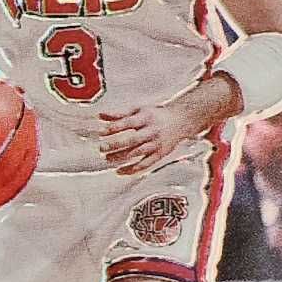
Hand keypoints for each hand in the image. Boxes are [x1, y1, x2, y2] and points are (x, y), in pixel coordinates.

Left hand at [98, 75, 237, 175]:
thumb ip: (119, 114)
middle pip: (132, 139)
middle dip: (116, 144)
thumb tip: (100, 115)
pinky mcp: (160, 154)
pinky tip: (120, 171)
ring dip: (121, 157)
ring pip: (137, 153)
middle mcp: (152, 131)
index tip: (101, 132)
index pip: (128, 123)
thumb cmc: (156, 114)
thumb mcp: (138, 110)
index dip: (114, 128)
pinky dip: (132, 169)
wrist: (181, 120)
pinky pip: (145, 164)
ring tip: (107, 159)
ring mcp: (156, 144)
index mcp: (146, 117)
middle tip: (101, 148)